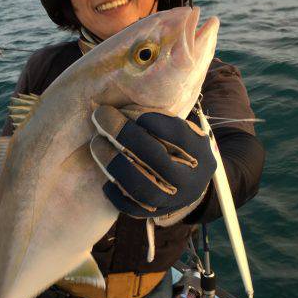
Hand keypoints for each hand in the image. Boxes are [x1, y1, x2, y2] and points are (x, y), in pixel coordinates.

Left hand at [90, 105, 216, 218]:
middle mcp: (190, 179)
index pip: (177, 134)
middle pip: (157, 158)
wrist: (189, 184)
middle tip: (101, 116)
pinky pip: (130, 207)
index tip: (127, 108)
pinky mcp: (154, 213)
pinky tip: (102, 175)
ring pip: (142, 185)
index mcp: (200, 152)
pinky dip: (114, 191)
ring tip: (96, 142)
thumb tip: (136, 84)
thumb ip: (162, 115)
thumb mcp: (181, 129)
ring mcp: (172, 200)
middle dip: (125, 135)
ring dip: (114, 162)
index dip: (151, 120)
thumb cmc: (176, 146)